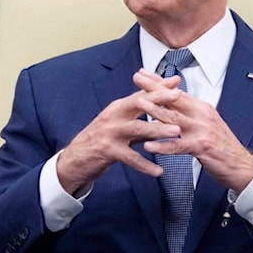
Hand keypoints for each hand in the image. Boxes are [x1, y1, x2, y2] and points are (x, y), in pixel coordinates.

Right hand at [55, 74, 183, 194]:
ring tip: (176, 131)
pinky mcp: (107, 151)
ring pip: (137, 128)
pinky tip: (158, 171)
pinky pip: (130, 158)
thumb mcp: (117, 125)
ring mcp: (110, 133)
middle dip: (160, 99)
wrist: (74, 159)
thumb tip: (160, 112)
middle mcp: (113, 117)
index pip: (140, 94)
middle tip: (178, 96)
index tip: (176, 81)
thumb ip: (137, 118)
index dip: (158, 87)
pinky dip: (145, 165)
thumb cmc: (98, 141)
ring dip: (158, 129)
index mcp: (117, 108)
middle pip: (139, 104)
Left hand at [132, 69, 252, 192]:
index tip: (143, 72)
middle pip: (173, 99)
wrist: (242, 166)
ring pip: (174, 118)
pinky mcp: (202, 147)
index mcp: (202, 109)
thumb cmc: (221, 148)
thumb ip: (190, 115)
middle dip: (153, 87)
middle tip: (137, 77)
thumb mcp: (206, 125)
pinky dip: (162, 145)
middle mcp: (202, 115)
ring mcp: (202, 130)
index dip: (160, 81)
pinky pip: (178, 145)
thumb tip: (172, 105)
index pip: (177, 91)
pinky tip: (149, 145)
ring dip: (155, 110)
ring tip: (139, 103)